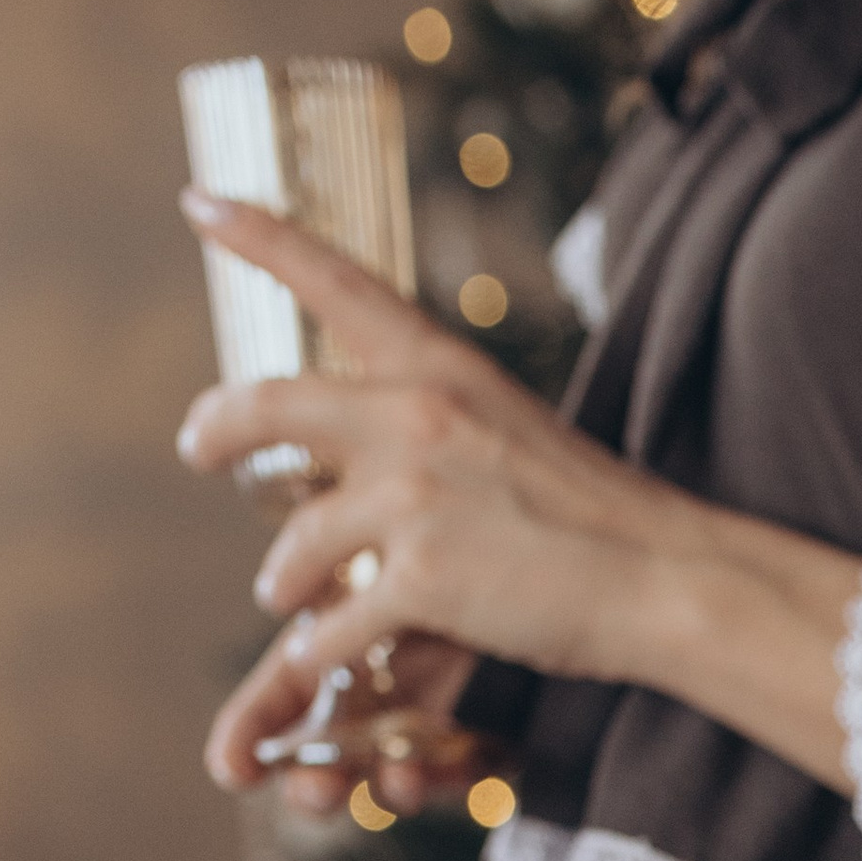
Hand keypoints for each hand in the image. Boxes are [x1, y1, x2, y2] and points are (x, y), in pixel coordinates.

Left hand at [177, 195, 861, 802]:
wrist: (664, 577)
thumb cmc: (601, 517)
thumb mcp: (513, 428)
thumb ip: (441, 422)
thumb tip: (385, 443)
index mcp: (442, 368)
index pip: (335, 280)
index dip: (259, 236)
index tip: (202, 203)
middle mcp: (414, 416)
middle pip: (271, 405)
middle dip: (219, 428)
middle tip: (197, 445)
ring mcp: (415, 498)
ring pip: (299, 540)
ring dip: (283, 578)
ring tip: (283, 597)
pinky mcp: (424, 579)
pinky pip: (335, 621)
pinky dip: (321, 647)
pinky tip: (321, 657)